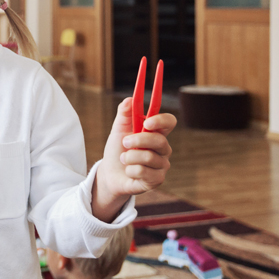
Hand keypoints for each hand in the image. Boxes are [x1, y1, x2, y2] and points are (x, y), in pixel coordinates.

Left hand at [94, 97, 174, 221]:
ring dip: (129, 157)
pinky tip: (129, 171)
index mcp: (156, 133)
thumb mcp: (118, 130)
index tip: (147, 122)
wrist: (110, 174)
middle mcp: (163, 148)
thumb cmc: (117, 150)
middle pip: (160, 140)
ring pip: (149, 157)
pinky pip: (143, 172)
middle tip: (124, 142)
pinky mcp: (157, 180)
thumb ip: (124, 114)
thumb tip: (129, 99)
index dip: (161, 121)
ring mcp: (162, 165)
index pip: (169, 122)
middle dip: (138, 140)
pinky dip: (130, 170)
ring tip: (124, 159)